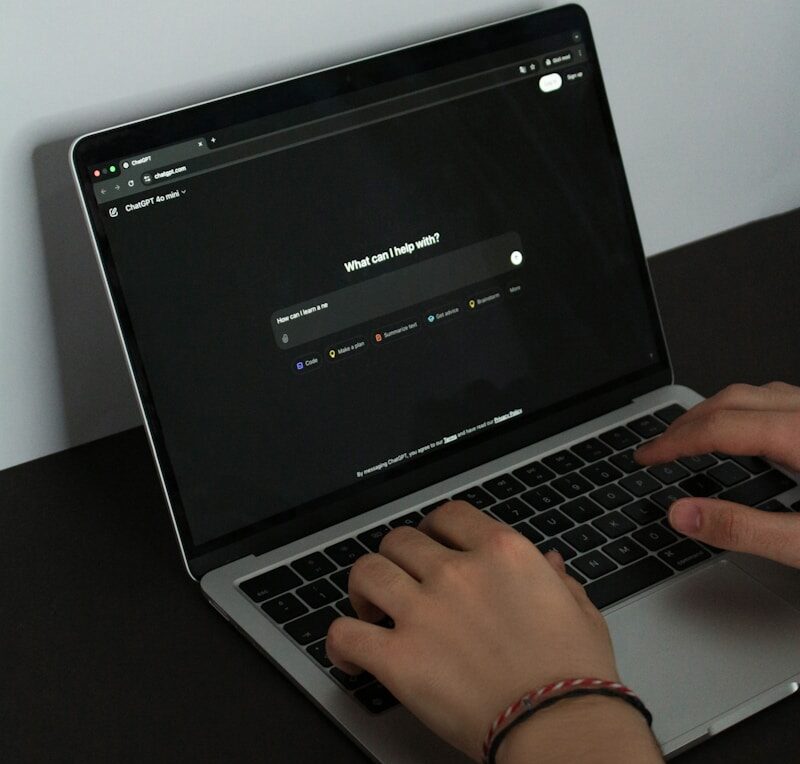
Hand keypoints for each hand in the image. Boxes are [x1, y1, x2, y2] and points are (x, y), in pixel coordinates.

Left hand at [325, 501, 620, 760]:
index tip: (429, 542)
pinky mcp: (399, 657)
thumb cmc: (575, 675)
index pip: (448, 516)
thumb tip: (549, 561)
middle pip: (401, 540)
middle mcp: (457, 572)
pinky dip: (339, 642)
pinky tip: (348, 656)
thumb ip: (556, 579)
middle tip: (400, 579)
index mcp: (501, 553)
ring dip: (363, 588)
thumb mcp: (579, 611)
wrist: (561, 726)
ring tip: (369, 608)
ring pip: (367, 572)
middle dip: (396, 557)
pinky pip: (346, 633)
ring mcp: (424, 612)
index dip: (432, 527)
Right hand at [635, 382, 799, 566]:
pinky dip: (747, 413)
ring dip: (717, 411)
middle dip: (688, 422)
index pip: (719, 427)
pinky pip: (780, 402)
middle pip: (733, 400)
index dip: (675, 442)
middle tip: (660, 447)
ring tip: (692, 436)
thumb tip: (682, 514)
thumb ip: (744, 529)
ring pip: (757, 394)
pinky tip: (746, 435)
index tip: (648, 457)